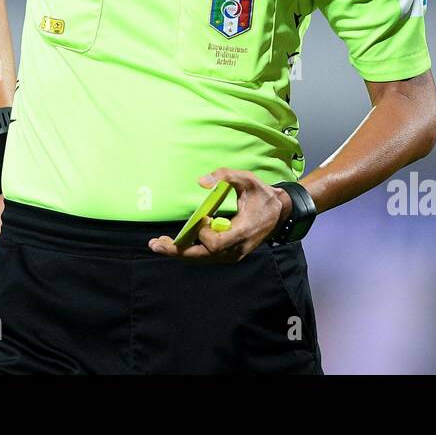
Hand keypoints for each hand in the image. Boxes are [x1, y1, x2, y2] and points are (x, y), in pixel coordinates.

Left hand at [147, 169, 291, 262]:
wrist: (281, 213)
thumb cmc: (262, 195)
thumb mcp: (248, 179)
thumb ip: (226, 176)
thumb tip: (200, 181)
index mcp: (241, 232)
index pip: (215, 243)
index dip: (203, 233)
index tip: (201, 217)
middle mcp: (236, 249)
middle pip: (203, 257)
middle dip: (177, 251)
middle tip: (155, 244)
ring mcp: (233, 254)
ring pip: (202, 259)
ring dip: (180, 252)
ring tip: (158, 244)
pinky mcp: (230, 254)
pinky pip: (206, 256)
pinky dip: (190, 250)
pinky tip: (175, 243)